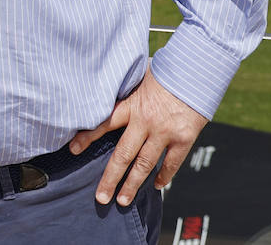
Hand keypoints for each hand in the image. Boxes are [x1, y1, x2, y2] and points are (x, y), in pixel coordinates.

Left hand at [69, 67, 206, 206]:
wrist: (197, 69)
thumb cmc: (167, 71)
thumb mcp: (141, 76)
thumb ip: (127, 89)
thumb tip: (107, 86)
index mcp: (132, 104)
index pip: (104, 122)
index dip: (87, 137)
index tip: (72, 149)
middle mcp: (145, 121)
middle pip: (123, 155)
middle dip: (110, 178)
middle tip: (100, 198)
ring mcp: (164, 132)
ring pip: (144, 165)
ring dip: (132, 185)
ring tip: (122, 201)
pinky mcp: (184, 138)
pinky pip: (171, 163)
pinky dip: (164, 176)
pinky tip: (157, 185)